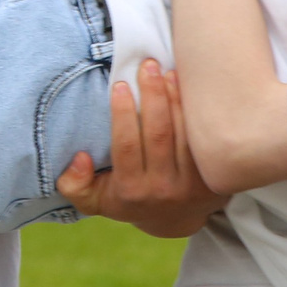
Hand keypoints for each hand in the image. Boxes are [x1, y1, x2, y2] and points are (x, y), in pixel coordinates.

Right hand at [56, 59, 228, 236]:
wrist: (174, 220)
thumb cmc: (129, 199)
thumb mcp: (94, 200)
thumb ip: (74, 183)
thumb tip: (80, 157)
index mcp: (130, 191)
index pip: (126, 146)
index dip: (123, 113)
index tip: (120, 84)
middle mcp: (162, 189)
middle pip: (158, 135)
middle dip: (152, 95)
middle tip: (147, 66)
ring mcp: (190, 185)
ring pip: (183, 134)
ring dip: (175, 99)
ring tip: (167, 71)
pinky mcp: (212, 178)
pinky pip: (203, 140)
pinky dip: (195, 112)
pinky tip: (187, 88)